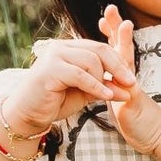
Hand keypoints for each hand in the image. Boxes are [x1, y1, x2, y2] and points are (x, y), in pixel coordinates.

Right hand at [0, 36, 129, 138]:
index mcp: (70, 48)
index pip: (100, 47)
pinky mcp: (50, 69)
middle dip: (118, 67)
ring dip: (103, 79)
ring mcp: (54, 56)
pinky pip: (80, 75)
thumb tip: (129, 89)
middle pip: (99, 50)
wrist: (29, 114)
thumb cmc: (56, 101)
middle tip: (131, 83)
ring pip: (91, 61)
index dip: (118, 62)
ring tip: (109, 95)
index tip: (131, 78)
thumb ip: (104, 86)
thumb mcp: (86, 92)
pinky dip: (96, 86)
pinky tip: (106, 97)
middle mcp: (61, 47)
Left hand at [97, 5, 160, 156]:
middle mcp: (129, 77)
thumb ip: (113, 84)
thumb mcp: (119, 97)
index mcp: (121, 75)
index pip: (114, 49)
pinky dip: (127, 77)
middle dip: (117, 28)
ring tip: (125, 25)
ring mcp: (133, 88)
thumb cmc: (136, 117)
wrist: (154, 135)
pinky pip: (129, 87)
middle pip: (122, 47)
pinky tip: (125, 64)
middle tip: (110, 8)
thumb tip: (104, 73)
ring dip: (126, 43)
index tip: (103, 17)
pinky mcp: (135, 102)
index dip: (110, 33)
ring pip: (127, 61)